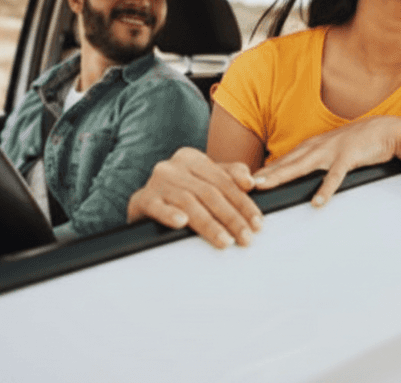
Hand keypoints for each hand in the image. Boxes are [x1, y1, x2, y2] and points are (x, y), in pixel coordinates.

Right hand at [127, 146, 262, 248]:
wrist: (143, 205)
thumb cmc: (180, 194)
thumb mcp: (206, 181)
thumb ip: (230, 177)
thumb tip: (251, 182)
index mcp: (192, 158)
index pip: (224, 182)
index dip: (243, 203)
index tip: (257, 222)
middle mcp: (174, 166)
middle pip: (210, 193)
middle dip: (231, 217)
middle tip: (246, 237)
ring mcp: (157, 182)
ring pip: (189, 202)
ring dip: (209, 224)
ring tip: (225, 241)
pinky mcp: (143, 199)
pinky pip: (157, 207)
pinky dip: (169, 214)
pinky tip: (181, 223)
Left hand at [253, 116, 400, 207]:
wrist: (386, 130)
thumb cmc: (359, 142)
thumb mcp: (332, 150)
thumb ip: (316, 161)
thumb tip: (299, 174)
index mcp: (313, 146)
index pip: (283, 160)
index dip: (264, 170)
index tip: (245, 180)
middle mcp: (317, 147)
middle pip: (286, 162)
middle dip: (264, 173)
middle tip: (243, 184)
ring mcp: (332, 151)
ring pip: (302, 165)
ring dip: (282, 174)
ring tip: (266, 185)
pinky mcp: (349, 157)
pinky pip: (335, 176)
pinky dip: (326, 188)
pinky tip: (317, 201)